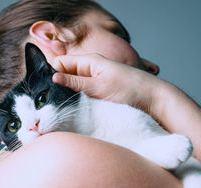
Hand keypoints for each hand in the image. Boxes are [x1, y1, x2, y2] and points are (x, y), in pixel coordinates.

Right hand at [52, 53, 167, 113]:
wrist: (154, 101)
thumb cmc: (131, 89)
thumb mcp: (99, 86)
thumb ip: (75, 83)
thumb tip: (53, 78)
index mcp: (90, 61)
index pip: (61, 63)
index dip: (51, 75)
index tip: (47, 90)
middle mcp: (90, 70)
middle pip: (65, 76)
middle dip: (58, 88)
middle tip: (53, 103)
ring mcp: (95, 83)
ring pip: (73, 89)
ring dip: (68, 98)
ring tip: (64, 109)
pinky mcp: (99, 95)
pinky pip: (82, 97)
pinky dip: (78, 104)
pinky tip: (76, 112)